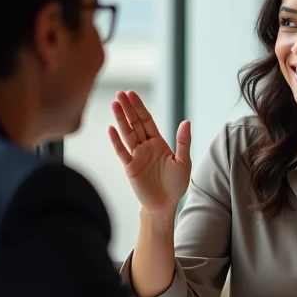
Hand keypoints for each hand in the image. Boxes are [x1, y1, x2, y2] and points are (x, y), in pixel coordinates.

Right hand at [108, 90, 191, 214]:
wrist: (165, 204)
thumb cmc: (176, 184)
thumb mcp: (183, 162)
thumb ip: (183, 142)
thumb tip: (186, 121)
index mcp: (159, 142)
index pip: (147, 120)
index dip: (140, 107)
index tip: (132, 93)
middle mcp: (146, 146)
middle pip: (135, 123)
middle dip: (128, 108)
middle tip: (120, 93)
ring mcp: (137, 156)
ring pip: (127, 134)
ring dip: (121, 119)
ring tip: (114, 104)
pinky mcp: (130, 167)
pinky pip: (122, 152)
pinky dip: (116, 141)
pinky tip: (111, 128)